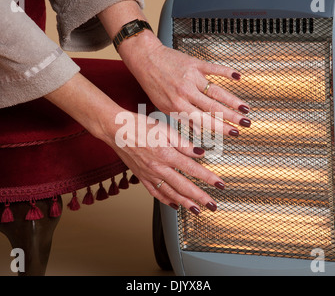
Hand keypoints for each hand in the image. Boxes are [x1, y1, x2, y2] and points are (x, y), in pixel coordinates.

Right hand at [106, 111, 224, 214]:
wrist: (114, 129)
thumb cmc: (138, 125)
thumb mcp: (164, 129)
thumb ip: (183, 143)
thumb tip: (200, 152)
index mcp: (166, 153)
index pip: (192, 169)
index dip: (208, 178)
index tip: (219, 184)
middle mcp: (158, 167)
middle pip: (183, 186)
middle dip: (200, 197)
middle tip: (212, 205)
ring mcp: (149, 174)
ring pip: (170, 193)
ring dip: (185, 203)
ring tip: (197, 210)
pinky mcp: (141, 176)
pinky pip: (155, 192)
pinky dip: (166, 200)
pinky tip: (174, 205)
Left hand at [119, 33, 251, 136]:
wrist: (145, 59)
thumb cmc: (153, 84)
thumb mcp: (163, 107)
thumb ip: (182, 119)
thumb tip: (199, 132)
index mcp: (177, 106)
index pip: (203, 120)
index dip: (220, 128)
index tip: (233, 133)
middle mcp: (185, 93)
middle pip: (214, 107)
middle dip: (232, 117)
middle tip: (246, 124)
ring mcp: (191, 77)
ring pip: (216, 91)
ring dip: (233, 100)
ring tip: (245, 108)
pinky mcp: (194, 63)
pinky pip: (213, 68)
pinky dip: (226, 72)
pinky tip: (238, 76)